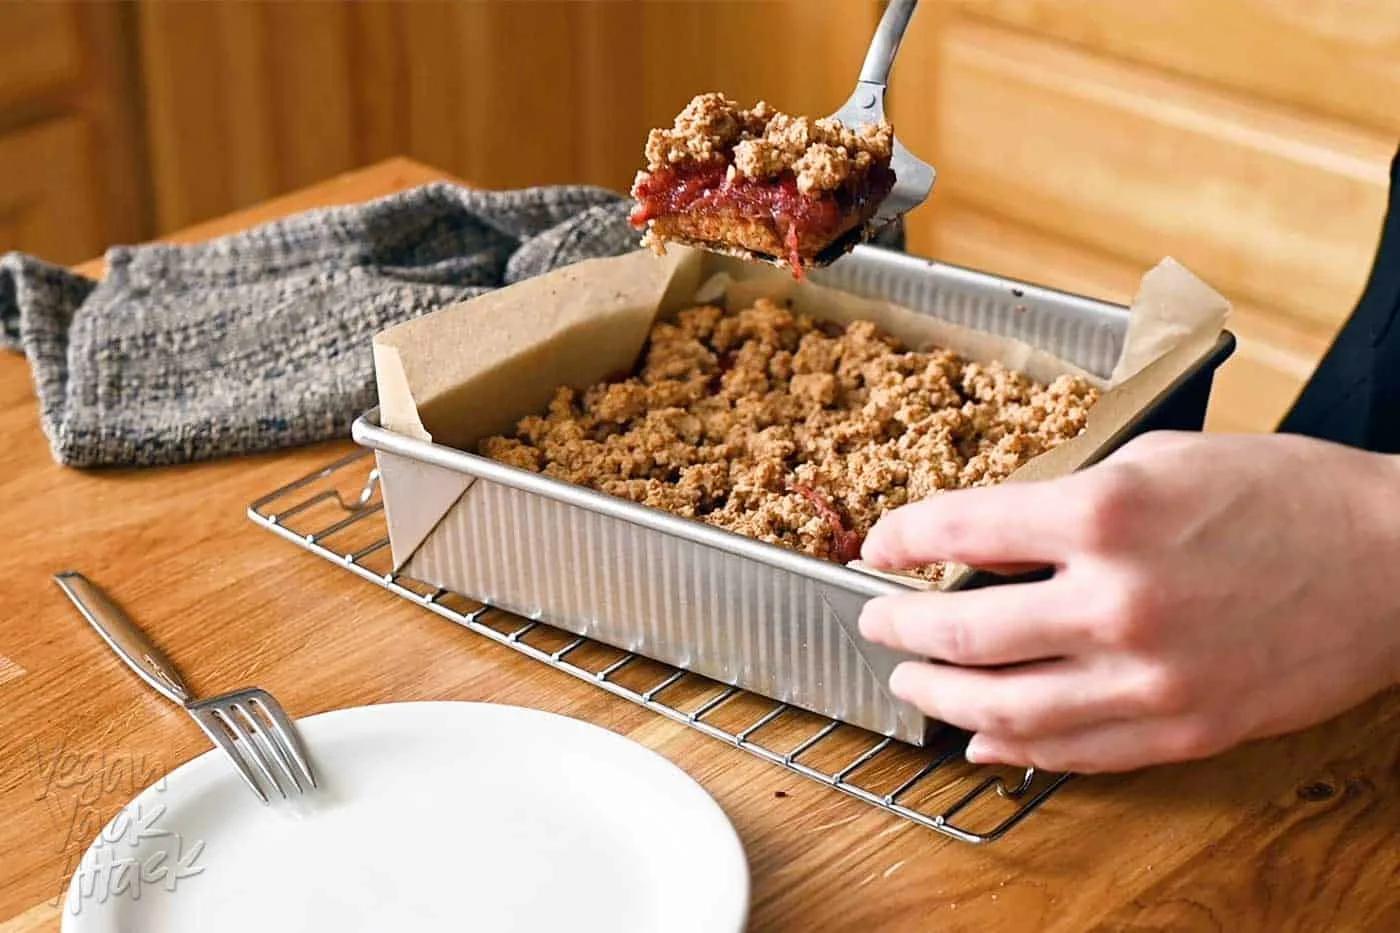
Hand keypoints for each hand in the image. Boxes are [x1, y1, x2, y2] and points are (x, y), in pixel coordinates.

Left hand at [857, 432, 1399, 771]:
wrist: (1391, 561)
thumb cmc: (1278, 494)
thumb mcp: (1156, 460)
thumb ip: (1064, 499)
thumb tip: (985, 539)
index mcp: (1104, 513)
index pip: (958, 529)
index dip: (900, 539)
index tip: (880, 545)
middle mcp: (1116, 601)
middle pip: (960, 630)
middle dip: (896, 625)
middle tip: (875, 619)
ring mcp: (1148, 678)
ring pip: (1000, 707)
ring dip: (935, 695)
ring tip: (909, 679)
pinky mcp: (1180, 730)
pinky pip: (1071, 753)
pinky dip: (1010, 746)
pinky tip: (980, 735)